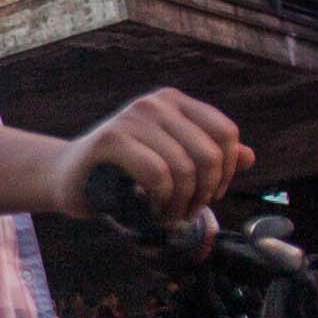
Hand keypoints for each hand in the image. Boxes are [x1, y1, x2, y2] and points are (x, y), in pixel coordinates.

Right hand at [58, 87, 242, 225]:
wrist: (67, 175)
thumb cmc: (121, 170)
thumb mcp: (169, 159)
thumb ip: (207, 156)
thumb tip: (250, 156)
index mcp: (175, 102)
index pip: (225, 133)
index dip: (227, 171)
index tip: (210, 195)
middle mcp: (156, 103)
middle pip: (209, 154)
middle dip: (203, 193)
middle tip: (187, 212)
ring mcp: (132, 117)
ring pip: (184, 168)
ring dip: (181, 203)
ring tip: (168, 215)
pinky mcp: (111, 139)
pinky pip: (156, 174)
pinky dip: (161, 200)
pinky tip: (151, 209)